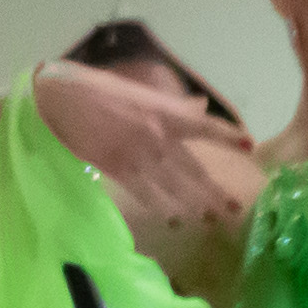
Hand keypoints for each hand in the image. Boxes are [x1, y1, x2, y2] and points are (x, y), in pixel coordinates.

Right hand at [30, 64, 238, 228]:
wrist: (59, 100)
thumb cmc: (96, 89)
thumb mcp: (138, 89)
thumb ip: (171, 103)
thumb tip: (198, 106)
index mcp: (163, 110)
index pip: (204, 124)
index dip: (227, 135)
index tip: (248, 145)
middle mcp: (157, 134)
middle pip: (192, 167)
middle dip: (213, 188)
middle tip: (233, 207)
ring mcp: (137, 154)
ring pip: (173, 186)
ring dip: (193, 204)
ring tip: (210, 218)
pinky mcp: (118, 168)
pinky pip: (146, 192)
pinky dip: (161, 206)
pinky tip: (174, 218)